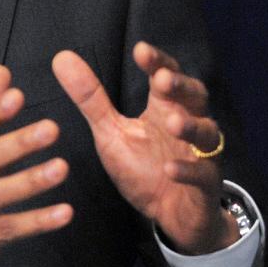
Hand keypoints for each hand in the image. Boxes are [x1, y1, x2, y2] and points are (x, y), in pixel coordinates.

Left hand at [52, 41, 237, 254]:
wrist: (171, 216)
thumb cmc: (144, 167)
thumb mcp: (110, 132)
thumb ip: (90, 98)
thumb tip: (61, 57)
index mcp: (163, 106)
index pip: (165, 74)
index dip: (157, 61)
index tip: (141, 50)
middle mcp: (187, 123)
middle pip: (195, 95)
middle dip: (181, 85)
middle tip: (162, 78)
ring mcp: (200, 154)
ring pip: (206, 132)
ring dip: (190, 126)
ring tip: (171, 122)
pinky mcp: (205, 185)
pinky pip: (203, 175)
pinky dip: (188, 170)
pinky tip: (170, 169)